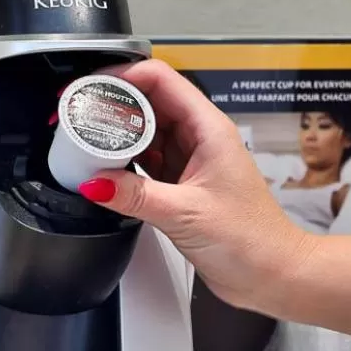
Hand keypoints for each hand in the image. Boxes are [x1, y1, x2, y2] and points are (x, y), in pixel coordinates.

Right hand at [83, 59, 314, 314]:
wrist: (271, 273)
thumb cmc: (251, 239)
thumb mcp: (185, 213)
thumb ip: (135, 196)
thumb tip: (95, 182)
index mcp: (208, 129)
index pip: (160, 80)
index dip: (123, 77)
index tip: (92, 89)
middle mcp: (200, 139)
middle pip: (148, 103)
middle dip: (112, 106)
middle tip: (79, 116)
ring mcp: (191, 161)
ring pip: (145, 133)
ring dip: (116, 136)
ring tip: (85, 141)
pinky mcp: (182, 186)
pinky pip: (147, 163)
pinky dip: (124, 164)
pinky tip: (105, 171)